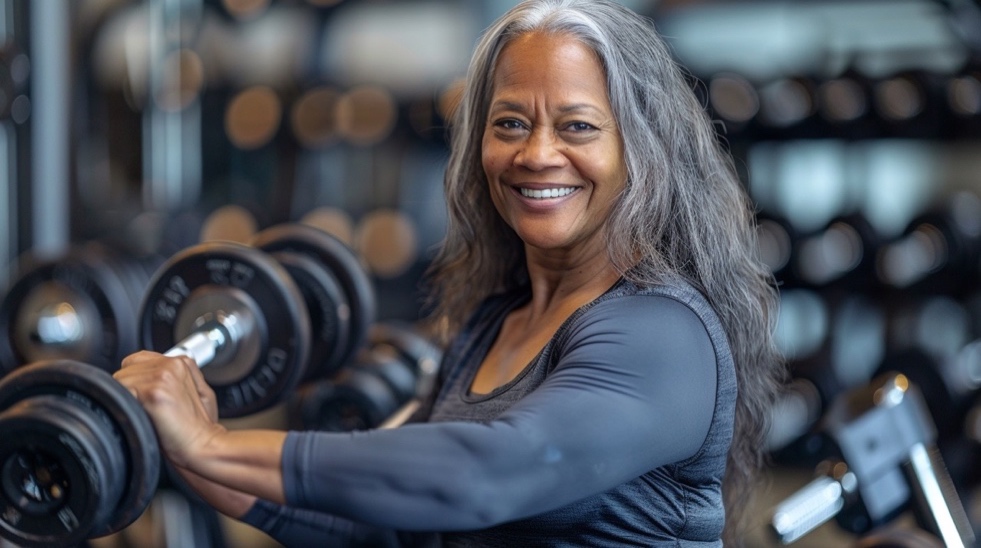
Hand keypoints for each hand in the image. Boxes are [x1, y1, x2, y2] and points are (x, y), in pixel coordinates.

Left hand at [113, 351, 224, 467]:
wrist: (204, 444)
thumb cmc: (199, 426)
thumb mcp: (198, 392)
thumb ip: (177, 376)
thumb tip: (152, 373)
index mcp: (181, 363)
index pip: (138, 360)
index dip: (136, 379)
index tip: (143, 395)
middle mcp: (171, 364)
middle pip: (126, 369)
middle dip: (129, 389)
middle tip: (145, 408)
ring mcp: (162, 376)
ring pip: (121, 380)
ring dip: (126, 399)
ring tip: (146, 413)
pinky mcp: (153, 392)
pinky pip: (121, 393)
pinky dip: (125, 406)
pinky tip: (144, 416)